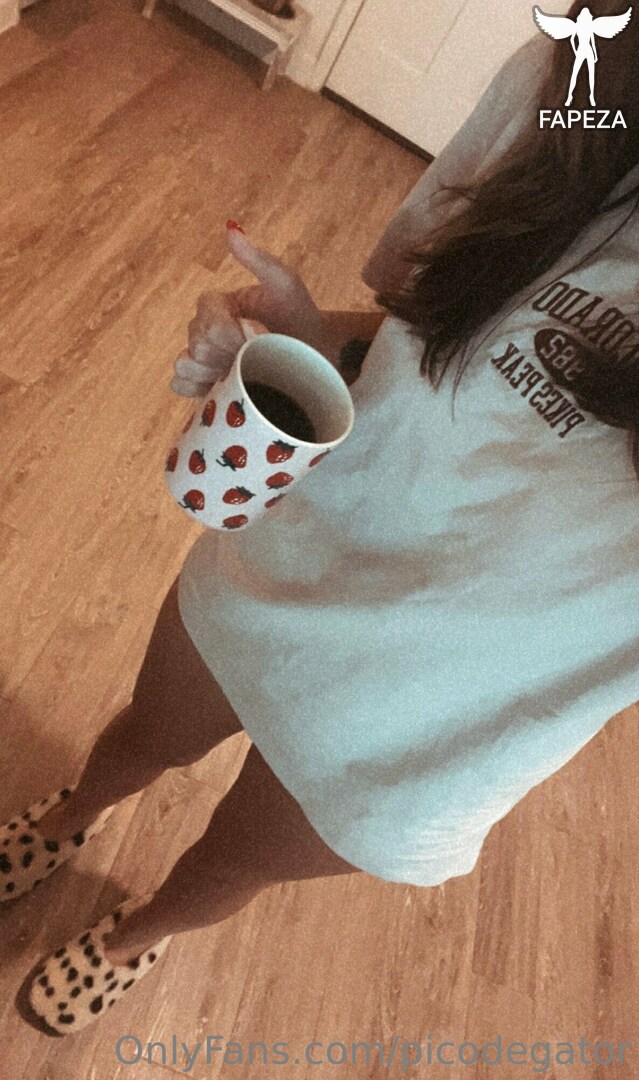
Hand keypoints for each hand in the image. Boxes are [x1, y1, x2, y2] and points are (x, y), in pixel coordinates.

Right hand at [170, 227, 326, 397]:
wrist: (316, 360)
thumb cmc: (301, 320)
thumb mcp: (286, 286)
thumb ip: (259, 260)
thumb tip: (232, 230)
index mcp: (221, 304)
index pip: (206, 313)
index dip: (227, 329)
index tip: (256, 336)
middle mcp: (207, 328)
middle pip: (196, 341)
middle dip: (226, 352)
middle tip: (255, 357)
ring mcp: (206, 358)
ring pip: (184, 363)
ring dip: (210, 372)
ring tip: (239, 375)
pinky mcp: (207, 384)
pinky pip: (181, 385)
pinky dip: (194, 388)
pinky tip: (219, 388)